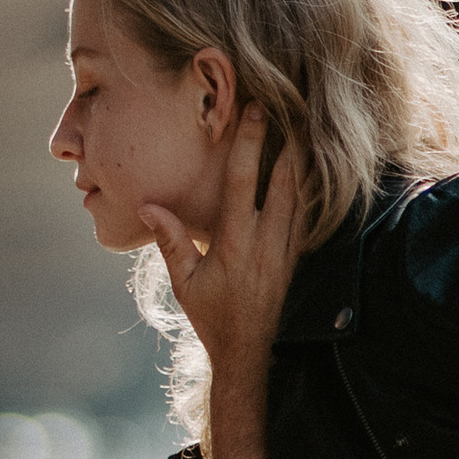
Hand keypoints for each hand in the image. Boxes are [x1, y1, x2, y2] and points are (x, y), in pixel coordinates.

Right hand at [138, 105, 303, 387]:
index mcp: (236, 243)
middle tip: (293, 105)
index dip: (250, 144)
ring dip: (303, 160)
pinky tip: (311, 170)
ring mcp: (286, 251)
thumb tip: (148, 207)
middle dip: (289, 140)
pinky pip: (308, 215)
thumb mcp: (184, 283)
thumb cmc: (211, 318)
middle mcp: (267, 243)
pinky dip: (310, 189)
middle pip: (286, 180)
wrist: (246, 353)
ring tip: (305, 127)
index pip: (244, 182)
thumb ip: (171, 242)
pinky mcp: (296, 258)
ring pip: (303, 195)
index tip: (255, 111)